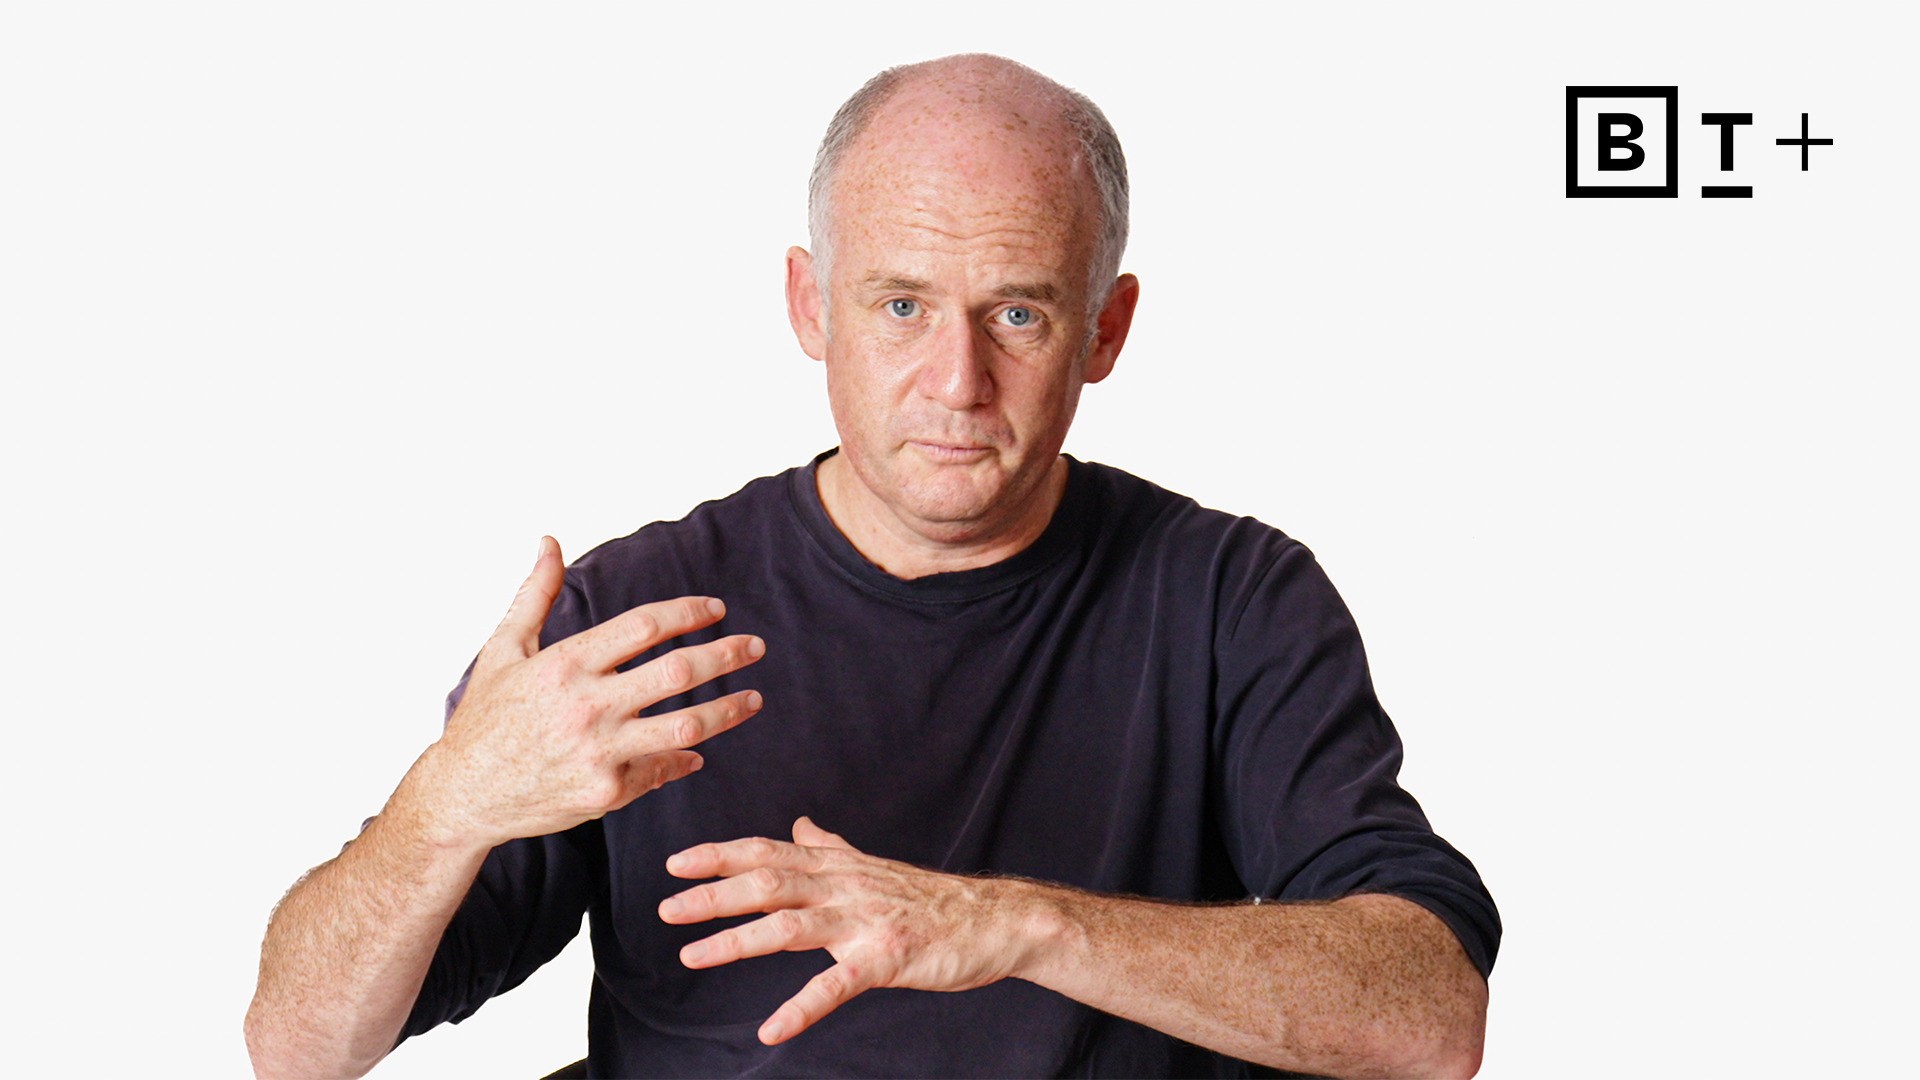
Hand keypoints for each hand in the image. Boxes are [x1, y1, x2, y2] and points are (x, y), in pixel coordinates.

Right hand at [407, 536, 765, 849]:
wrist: (462, 796)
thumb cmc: (483, 719)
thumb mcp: (502, 650)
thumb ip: (534, 594)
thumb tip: (549, 540)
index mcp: (565, 664)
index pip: (645, 625)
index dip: (689, 611)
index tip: (716, 607)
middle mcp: (586, 706)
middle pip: (679, 672)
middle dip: (727, 654)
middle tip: (756, 646)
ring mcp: (598, 752)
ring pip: (685, 726)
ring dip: (728, 710)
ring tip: (754, 698)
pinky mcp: (606, 793)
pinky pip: (660, 770)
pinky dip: (684, 758)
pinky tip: (699, 749)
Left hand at [659, 817, 1047, 1044]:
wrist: (996, 920)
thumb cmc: (932, 900)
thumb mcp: (874, 867)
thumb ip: (831, 848)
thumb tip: (800, 824)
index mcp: (838, 867)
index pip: (768, 851)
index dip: (720, 855)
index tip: (675, 862)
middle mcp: (845, 887)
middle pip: (768, 882)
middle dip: (713, 894)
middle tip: (666, 907)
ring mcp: (865, 922)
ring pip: (790, 925)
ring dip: (737, 941)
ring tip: (692, 956)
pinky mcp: (887, 958)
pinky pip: (836, 985)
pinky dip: (801, 1008)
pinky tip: (771, 1029)